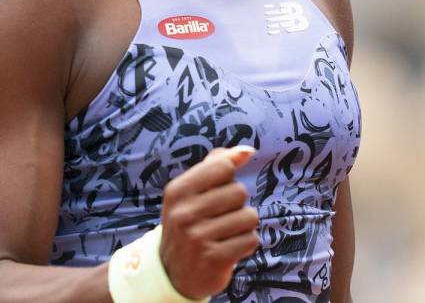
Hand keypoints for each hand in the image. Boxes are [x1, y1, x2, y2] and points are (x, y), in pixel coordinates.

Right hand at [159, 146, 259, 298]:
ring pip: (249, 216)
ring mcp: (198, 238)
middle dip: (237, 205)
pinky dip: (245, 244)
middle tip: (218, 219)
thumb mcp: (192, 192)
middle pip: (239, 192)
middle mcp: (183, 213)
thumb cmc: (190, 224)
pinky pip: (251, 240)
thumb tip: (247, 150)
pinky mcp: (214, 259)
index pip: (223, 166)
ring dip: (243, 226)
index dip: (228, 178)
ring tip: (224, 235)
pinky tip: (228, 249)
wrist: (174, 274)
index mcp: (177, 191)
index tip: (216, 193)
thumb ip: (217, 165)